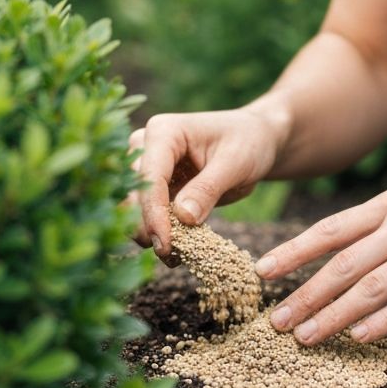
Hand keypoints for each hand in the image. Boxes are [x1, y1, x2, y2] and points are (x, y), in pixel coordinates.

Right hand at [126, 106, 285, 260]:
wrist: (253, 139)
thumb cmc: (246, 142)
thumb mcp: (234, 163)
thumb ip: (207, 189)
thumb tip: (183, 217)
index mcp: (163, 132)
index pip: (149, 177)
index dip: (154, 213)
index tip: (165, 244)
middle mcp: (146, 147)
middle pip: (133, 194)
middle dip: (146, 227)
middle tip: (170, 254)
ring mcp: (147, 167)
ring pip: (133, 209)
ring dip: (149, 234)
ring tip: (176, 255)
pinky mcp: (155, 187)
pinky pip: (147, 215)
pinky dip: (159, 234)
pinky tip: (177, 251)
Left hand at [254, 164, 386, 343]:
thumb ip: (379, 223)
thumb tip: (335, 253)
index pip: (330, 229)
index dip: (294, 251)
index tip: (263, 270)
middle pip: (343, 264)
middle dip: (305, 295)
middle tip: (274, 321)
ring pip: (370, 287)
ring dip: (333, 315)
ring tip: (305, 337)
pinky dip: (383, 322)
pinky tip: (359, 337)